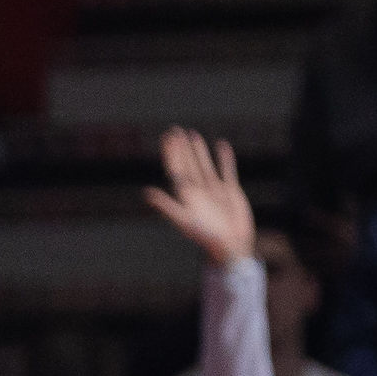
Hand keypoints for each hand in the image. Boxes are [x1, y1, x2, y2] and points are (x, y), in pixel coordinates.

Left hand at [146, 126, 255, 267]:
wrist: (230, 245)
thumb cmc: (205, 236)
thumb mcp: (183, 219)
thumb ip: (166, 205)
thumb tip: (146, 192)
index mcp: (185, 195)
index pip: (176, 168)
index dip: (171, 153)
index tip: (166, 137)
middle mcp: (197, 191)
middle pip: (187, 164)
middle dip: (181, 148)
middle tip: (175, 130)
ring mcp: (214, 190)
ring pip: (204, 165)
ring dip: (198, 150)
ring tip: (192, 135)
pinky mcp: (230, 191)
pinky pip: (226, 170)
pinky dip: (224, 158)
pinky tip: (221, 145)